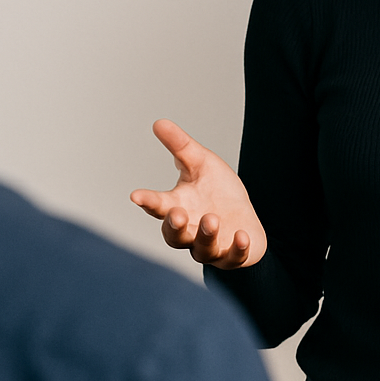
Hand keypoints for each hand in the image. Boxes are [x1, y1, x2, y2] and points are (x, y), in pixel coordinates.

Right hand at [130, 119, 266, 269]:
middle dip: (175, 226)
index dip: (148, 201)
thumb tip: (158, 122)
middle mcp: (190, 231)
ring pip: (202, 249)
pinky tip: (242, 236)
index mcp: (178, 207)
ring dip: (205, 235)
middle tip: (179, 214)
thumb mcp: (200, 163)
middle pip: (175, 235)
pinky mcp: (232, 255)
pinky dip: (237, 249)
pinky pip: (233, 258)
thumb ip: (180, 146)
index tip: (136, 195)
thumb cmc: (216, 191)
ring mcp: (210, 246)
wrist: (243, 216)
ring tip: (212, 219)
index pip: (158, 206)